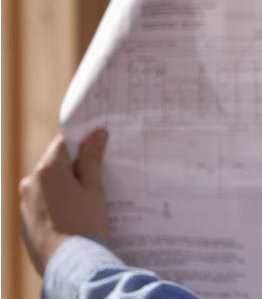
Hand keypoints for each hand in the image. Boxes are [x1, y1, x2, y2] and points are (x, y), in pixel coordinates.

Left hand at [20, 130, 111, 274]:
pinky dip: (58, 207)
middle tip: (99, 180)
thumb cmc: (85, 224)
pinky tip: (75, 220)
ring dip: (66, 190)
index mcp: (47, 170)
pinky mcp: (25, 223)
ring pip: (49, 187)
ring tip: (88, 205)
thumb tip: (96, 134)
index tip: (99, 146)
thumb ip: (92, 160)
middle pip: (55, 166)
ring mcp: (25, 205)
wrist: (70, 265)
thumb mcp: (94, 189)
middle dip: (75, 169)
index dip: (82, 143)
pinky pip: (43, 206)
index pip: (63, 143)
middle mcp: (30, 184)